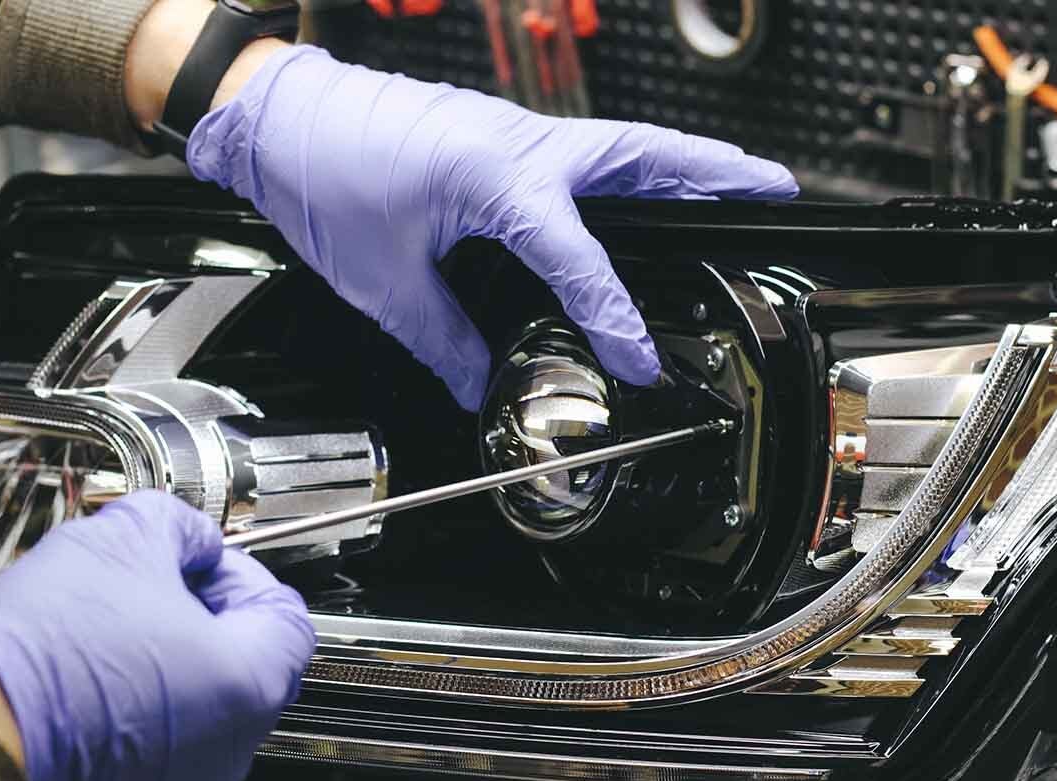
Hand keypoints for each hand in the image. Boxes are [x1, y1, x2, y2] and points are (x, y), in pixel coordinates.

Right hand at [0, 491, 315, 780]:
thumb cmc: (50, 658)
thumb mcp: (124, 539)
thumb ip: (180, 526)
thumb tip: (189, 537)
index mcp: (253, 678)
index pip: (284, 611)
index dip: (239, 571)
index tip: (198, 558)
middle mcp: (235, 739)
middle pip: (247, 655)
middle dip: (202, 610)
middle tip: (152, 584)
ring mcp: (189, 776)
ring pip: (203, 697)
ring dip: (168, 653)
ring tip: (112, 624)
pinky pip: (163, 734)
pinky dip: (140, 698)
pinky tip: (93, 670)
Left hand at [185, 45, 797, 410]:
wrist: (280, 117)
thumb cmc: (324, 175)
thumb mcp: (383, 281)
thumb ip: (443, 341)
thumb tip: (479, 387)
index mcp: (495, 176)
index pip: (580, 260)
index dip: (616, 319)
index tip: (640, 363)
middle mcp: (521, 143)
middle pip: (645, 157)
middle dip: (716, 174)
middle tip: (776, 192)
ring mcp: (517, 130)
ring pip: (626, 143)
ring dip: (687, 160)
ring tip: (739, 183)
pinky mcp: (503, 135)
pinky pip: (590, 148)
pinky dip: (634, 165)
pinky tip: (643, 190)